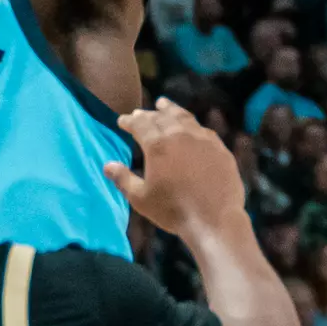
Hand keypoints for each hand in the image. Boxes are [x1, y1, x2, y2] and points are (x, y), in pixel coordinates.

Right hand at [105, 98, 245, 241]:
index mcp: (157, 145)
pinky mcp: (220, 149)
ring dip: (171, 110)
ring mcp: (202, 139)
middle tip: (140, 114)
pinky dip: (192, 125)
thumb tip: (107, 165)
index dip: (129, 121)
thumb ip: (123, 179)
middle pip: (160, 117)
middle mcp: (179, 134)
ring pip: (183, 117)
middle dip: (147, 115)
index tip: (122, 121)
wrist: (215, 221)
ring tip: (164, 104)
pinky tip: (192, 127)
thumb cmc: (174, 211)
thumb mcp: (141, 199)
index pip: (139, 124)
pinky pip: (203, 130)